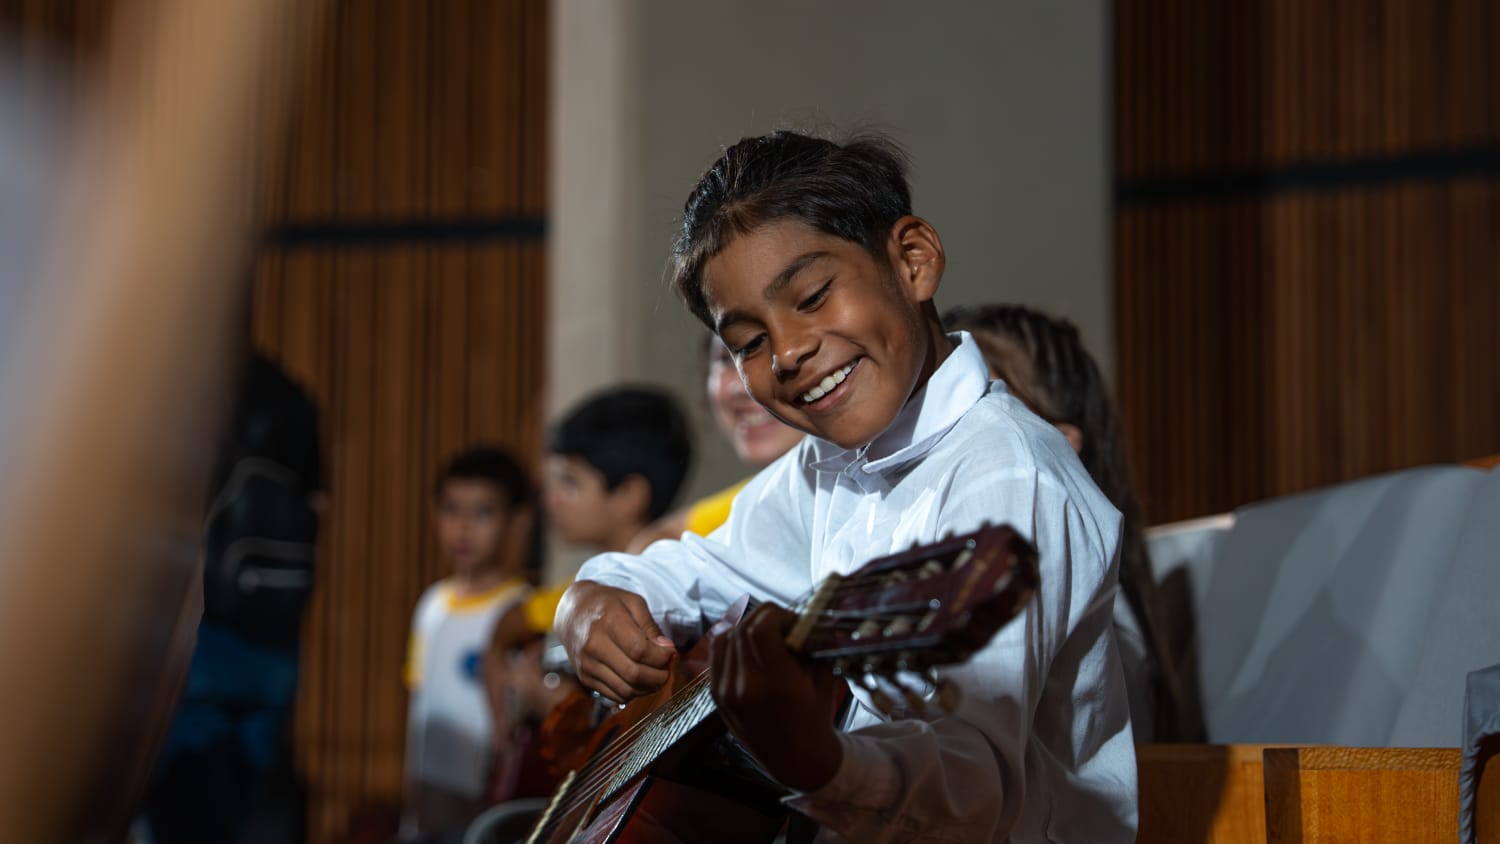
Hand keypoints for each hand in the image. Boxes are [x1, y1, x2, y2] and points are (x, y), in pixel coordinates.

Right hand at [555, 580, 675, 701]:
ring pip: (625, 689)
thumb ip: (650, 626)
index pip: (639, 650)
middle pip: (633, 674)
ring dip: (648, 688)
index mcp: (607, 621)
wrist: (573, 613)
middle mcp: (593, 645)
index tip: (671, 654)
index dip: (661, 657)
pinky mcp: (585, 678)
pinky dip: (633, 693)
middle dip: (659, 676)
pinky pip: (614, 695)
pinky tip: (640, 682)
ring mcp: (587, 664)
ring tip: (657, 676)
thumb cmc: (607, 604)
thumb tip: (667, 650)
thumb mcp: (633, 603)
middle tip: (668, 670)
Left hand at [711, 603, 841, 792]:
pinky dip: (731, 643)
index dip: (777, 614)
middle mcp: (744, 686)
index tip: (791, 620)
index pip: (761, 628)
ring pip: (725, 637)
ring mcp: (725, 691)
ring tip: (765, 637)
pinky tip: (749, 649)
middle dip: (764, 617)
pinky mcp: (716, 695)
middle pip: (742, 628)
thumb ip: (808, 644)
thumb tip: (797, 618)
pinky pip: (716, 655)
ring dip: (746, 628)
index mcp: (775, 683)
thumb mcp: (823, 678)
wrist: (796, 759)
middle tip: (781, 625)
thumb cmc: (814, 718)